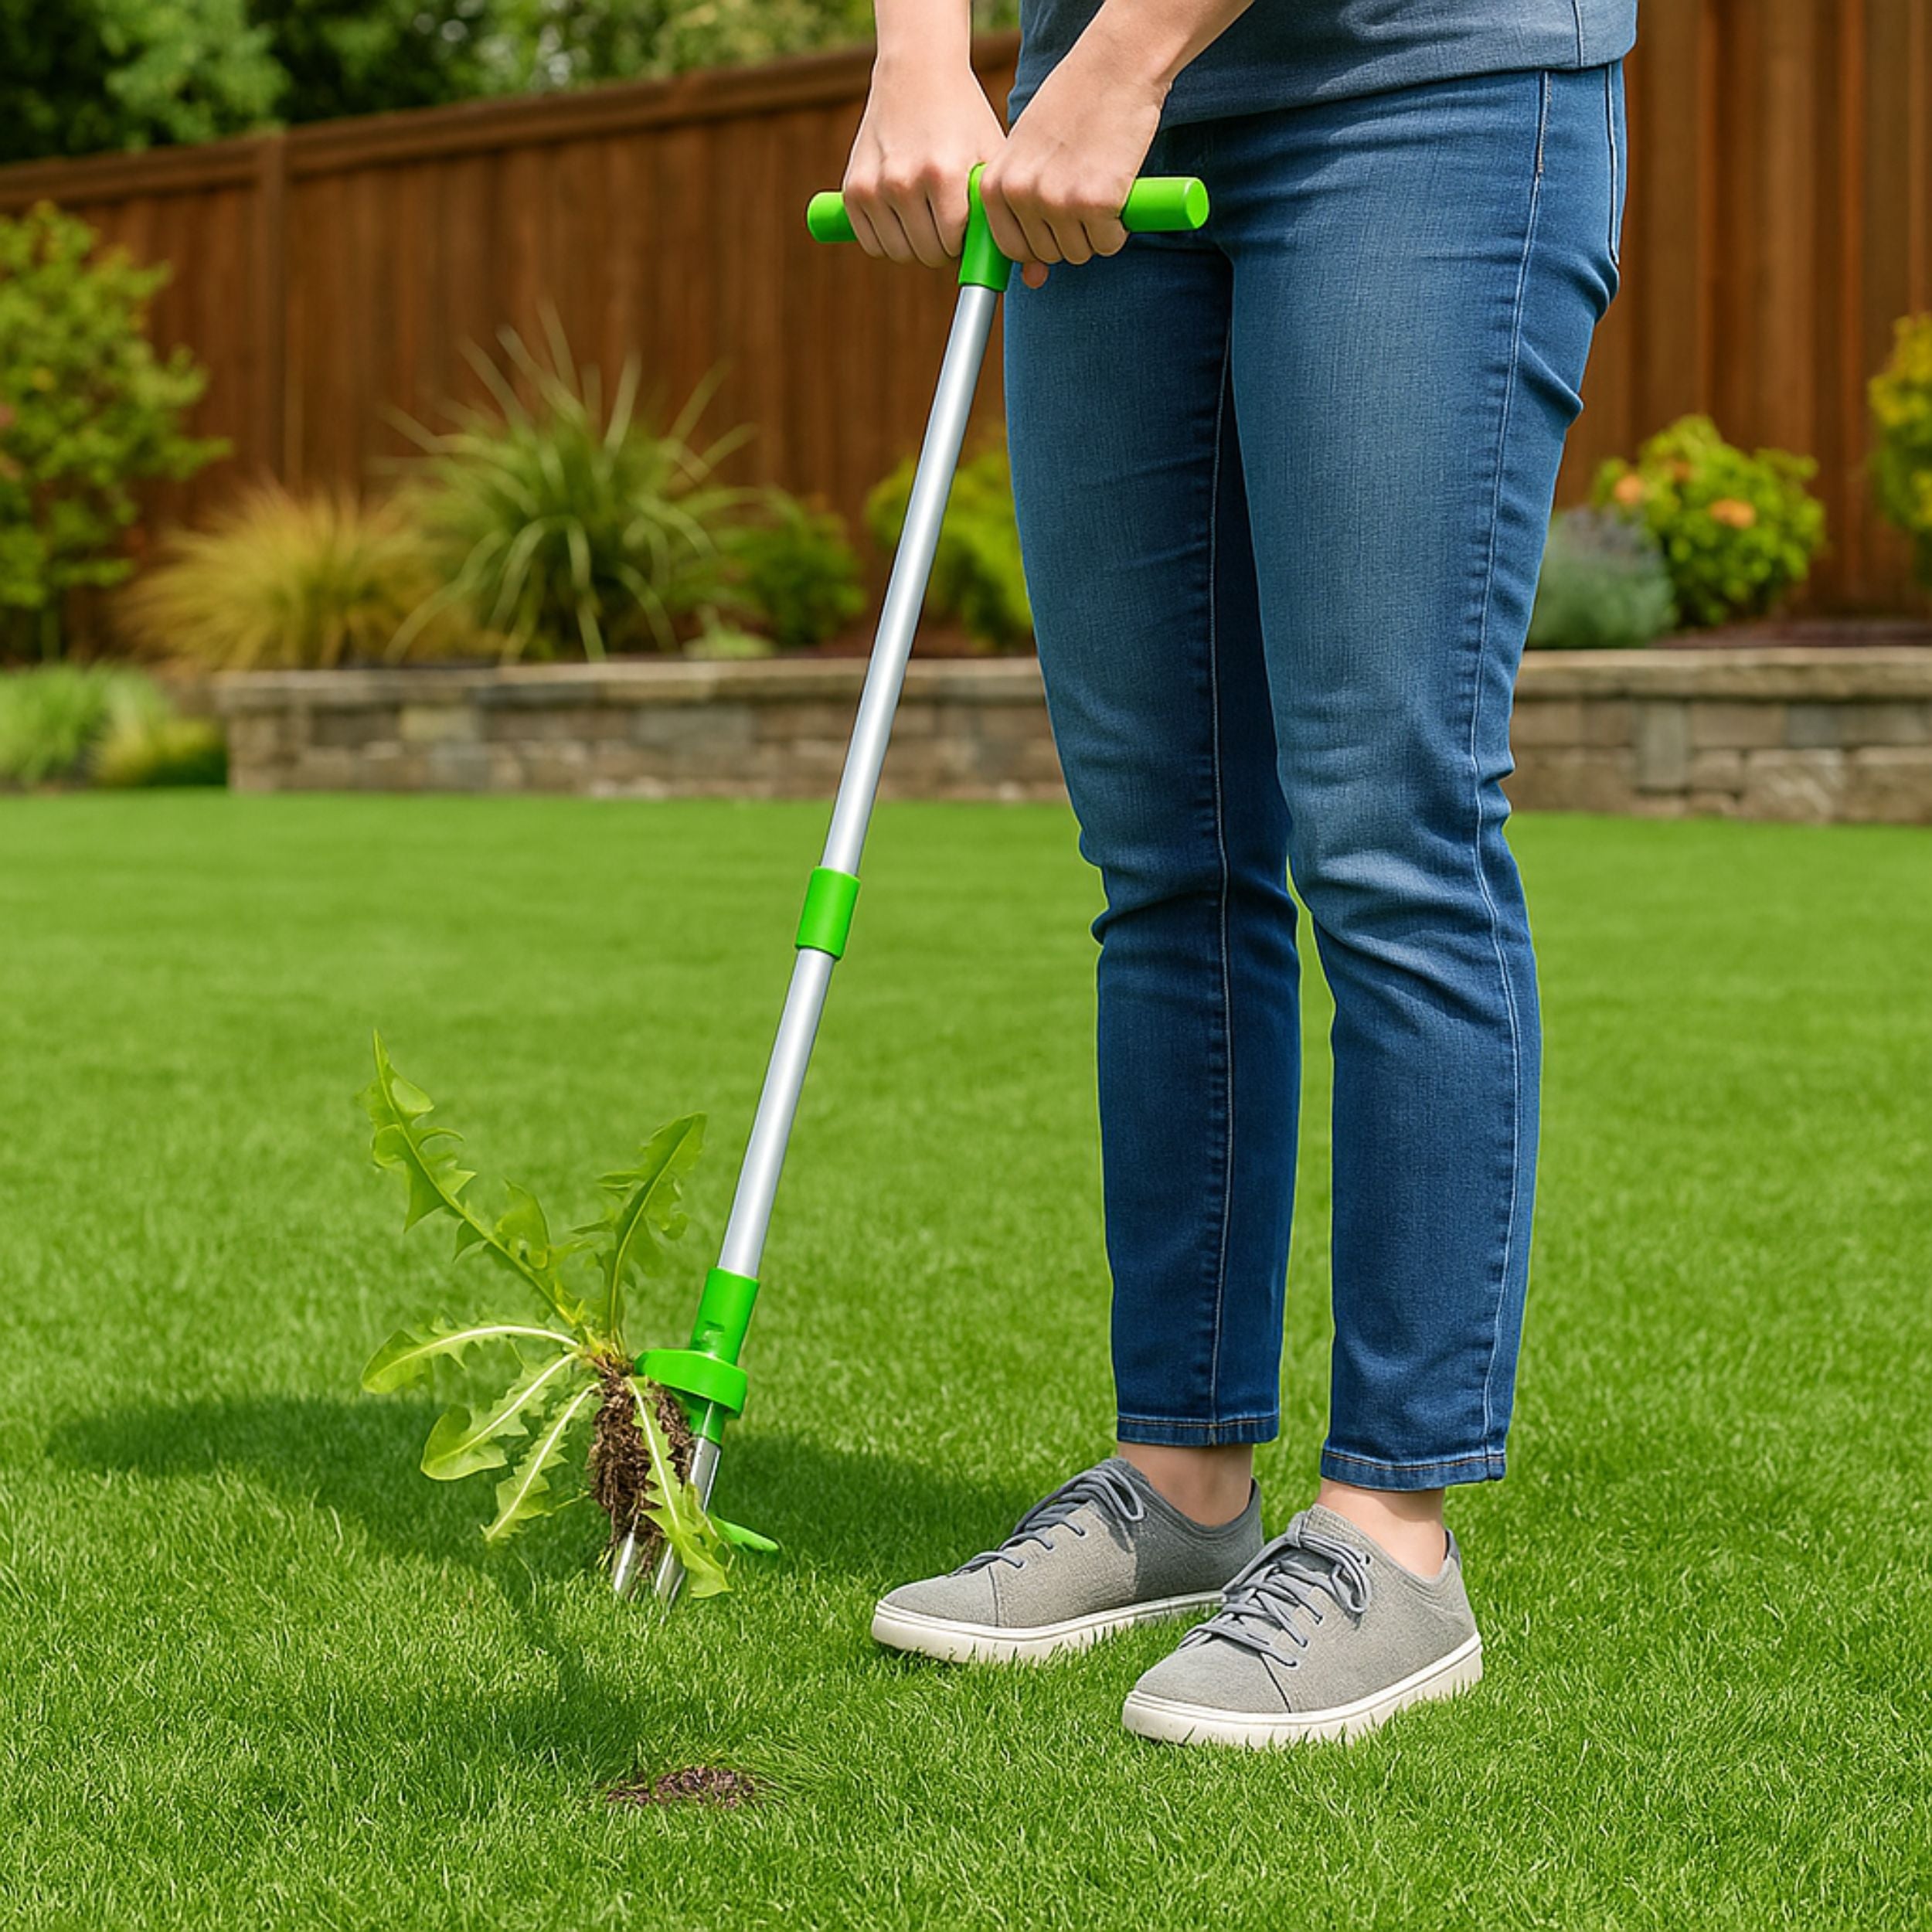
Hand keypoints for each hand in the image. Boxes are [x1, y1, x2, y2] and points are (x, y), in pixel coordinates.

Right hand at [842, 55, 1008, 267]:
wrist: (917, 72)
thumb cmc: (963, 119)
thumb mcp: (993, 159)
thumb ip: (1011, 217)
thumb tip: (1034, 279)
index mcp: (943, 174)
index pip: (954, 245)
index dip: (965, 239)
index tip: (968, 220)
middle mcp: (904, 181)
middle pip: (927, 254)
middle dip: (942, 246)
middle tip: (949, 219)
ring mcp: (874, 186)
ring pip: (899, 253)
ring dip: (915, 244)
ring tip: (927, 213)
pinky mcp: (853, 190)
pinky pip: (872, 244)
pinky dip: (887, 239)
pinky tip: (901, 213)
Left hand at [979, 30, 1167, 286]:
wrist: (1113, 67)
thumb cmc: (1072, 108)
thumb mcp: (1030, 155)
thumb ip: (1022, 210)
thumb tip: (1033, 282)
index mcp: (995, 185)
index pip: (1013, 250)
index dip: (1040, 241)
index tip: (1058, 218)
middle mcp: (1020, 195)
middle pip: (1048, 255)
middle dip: (1071, 235)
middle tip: (1085, 191)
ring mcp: (1056, 200)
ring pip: (1078, 254)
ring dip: (1096, 233)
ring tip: (1100, 185)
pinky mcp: (1095, 201)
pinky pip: (1108, 243)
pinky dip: (1119, 227)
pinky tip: (1118, 188)